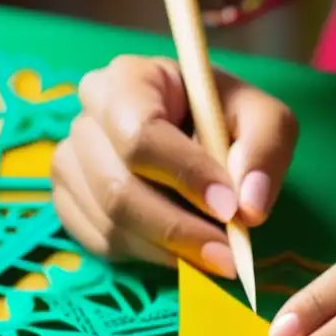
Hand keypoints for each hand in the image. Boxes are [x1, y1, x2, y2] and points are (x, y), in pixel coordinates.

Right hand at [52, 55, 296, 275]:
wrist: (201, 140)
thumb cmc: (228, 122)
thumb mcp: (265, 121)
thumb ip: (265, 152)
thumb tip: (249, 207)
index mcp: (130, 78)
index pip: (141, 133)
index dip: (185, 175)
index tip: (229, 208)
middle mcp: (88, 116)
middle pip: (118, 187)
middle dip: (178, 228)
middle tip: (228, 254)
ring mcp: (71, 161)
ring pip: (111, 222)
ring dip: (168, 250)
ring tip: (215, 257)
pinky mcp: (70, 202)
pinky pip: (100, 243)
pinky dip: (147, 257)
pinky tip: (183, 252)